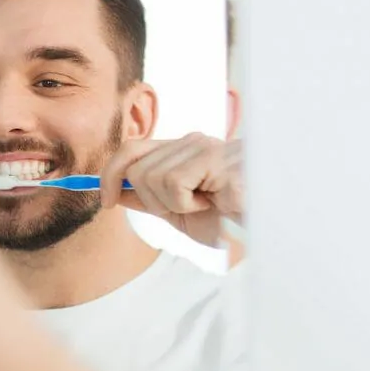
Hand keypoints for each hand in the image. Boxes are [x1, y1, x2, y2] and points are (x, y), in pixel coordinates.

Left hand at [100, 134, 242, 246]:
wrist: (264, 228)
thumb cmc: (230, 218)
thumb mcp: (180, 212)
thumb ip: (148, 198)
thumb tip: (115, 192)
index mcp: (182, 151)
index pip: (132, 150)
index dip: (110, 174)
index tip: (105, 201)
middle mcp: (192, 142)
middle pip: (136, 169)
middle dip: (152, 200)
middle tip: (186, 208)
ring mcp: (205, 147)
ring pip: (152, 177)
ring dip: (174, 203)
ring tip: (205, 204)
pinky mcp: (216, 159)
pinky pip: (174, 182)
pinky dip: (188, 203)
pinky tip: (213, 202)